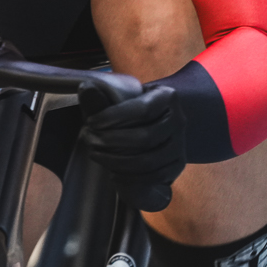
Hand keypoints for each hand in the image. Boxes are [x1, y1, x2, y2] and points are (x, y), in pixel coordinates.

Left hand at [80, 83, 185, 211]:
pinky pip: (154, 177)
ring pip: (148, 161)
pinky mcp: (178, 165)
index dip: (114, 117)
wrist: (154, 124)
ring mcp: (181, 145)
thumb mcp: (121, 98)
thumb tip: (86, 89)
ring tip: (95, 154)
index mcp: (167, 97)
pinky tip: (112, 173)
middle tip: (89, 139)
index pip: (142, 110)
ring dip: (116, 161)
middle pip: (145, 137)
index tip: (91, 122)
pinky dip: (130, 178)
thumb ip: (102, 97)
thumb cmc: (132, 109)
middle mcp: (179, 120)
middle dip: (111, 141)